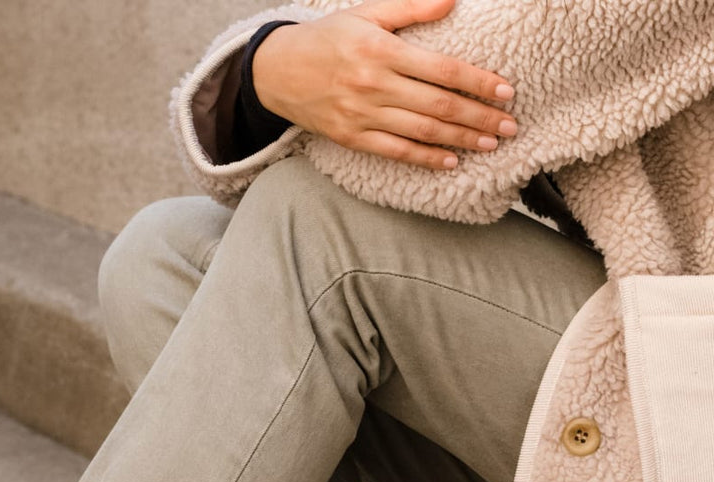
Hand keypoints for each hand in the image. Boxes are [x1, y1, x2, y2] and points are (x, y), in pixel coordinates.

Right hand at [252, 0, 517, 169]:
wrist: (277, 72)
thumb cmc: (327, 38)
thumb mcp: (367, 13)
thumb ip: (410, 8)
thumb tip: (452, 1)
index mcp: (382, 51)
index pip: (443, 70)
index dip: (478, 82)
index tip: (505, 91)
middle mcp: (374, 85)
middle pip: (438, 105)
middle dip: (478, 117)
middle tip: (510, 126)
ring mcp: (362, 115)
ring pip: (422, 131)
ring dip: (460, 139)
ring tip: (490, 144)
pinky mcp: (351, 137)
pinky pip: (395, 151)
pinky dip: (425, 157)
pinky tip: (450, 160)